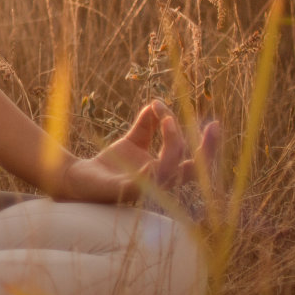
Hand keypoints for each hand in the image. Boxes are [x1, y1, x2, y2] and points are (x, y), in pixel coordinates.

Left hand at [53, 99, 221, 203]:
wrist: (80, 178)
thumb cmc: (111, 164)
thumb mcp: (131, 141)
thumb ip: (146, 125)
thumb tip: (157, 103)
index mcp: (167, 171)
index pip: (196, 161)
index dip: (208, 144)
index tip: (211, 121)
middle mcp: (162, 182)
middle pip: (195, 170)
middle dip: (206, 149)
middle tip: (214, 125)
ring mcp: (146, 189)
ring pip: (170, 170)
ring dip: (172, 144)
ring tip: (166, 120)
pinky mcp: (125, 191)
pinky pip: (142, 185)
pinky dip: (149, 173)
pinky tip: (151, 160)